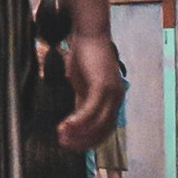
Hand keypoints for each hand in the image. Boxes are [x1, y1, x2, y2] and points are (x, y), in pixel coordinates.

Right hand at [55, 27, 124, 152]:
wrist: (89, 32)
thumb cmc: (85, 55)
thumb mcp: (83, 84)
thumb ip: (82, 102)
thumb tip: (74, 122)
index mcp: (113, 100)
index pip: (104, 130)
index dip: (88, 141)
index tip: (71, 145)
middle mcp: (117, 99)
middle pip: (102, 131)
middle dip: (82, 141)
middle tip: (64, 144)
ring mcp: (112, 93)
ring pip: (97, 124)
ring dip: (78, 134)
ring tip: (61, 136)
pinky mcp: (102, 86)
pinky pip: (90, 110)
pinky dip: (77, 121)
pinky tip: (65, 125)